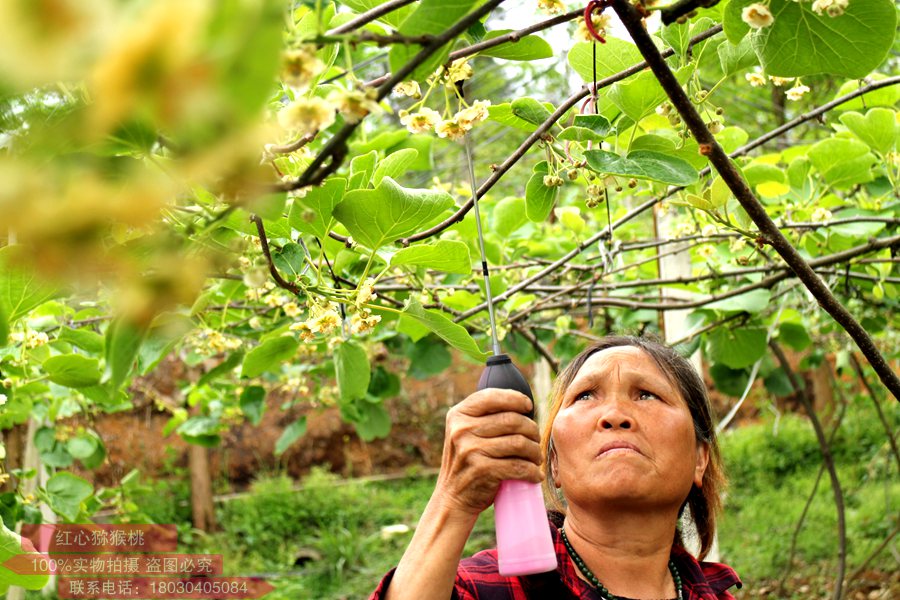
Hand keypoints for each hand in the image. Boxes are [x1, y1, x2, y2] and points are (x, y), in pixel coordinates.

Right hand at [434, 388, 542, 517]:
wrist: (452, 497)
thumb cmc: (467, 462)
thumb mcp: (465, 433)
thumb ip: (484, 417)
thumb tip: (522, 404)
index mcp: (458, 415)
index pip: (492, 396)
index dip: (515, 398)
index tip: (528, 406)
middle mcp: (462, 429)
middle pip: (512, 420)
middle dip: (532, 430)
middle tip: (536, 441)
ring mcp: (470, 450)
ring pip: (519, 442)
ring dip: (535, 451)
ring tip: (536, 458)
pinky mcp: (482, 470)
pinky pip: (518, 466)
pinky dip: (532, 471)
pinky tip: (535, 474)